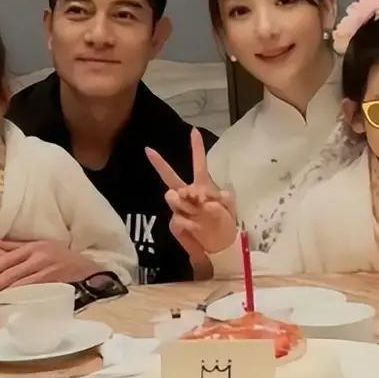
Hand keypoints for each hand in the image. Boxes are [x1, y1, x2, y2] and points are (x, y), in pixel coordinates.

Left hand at [0, 240, 100, 303]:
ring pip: (18, 281)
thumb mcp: (42, 250)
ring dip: (2, 294)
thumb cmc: (63, 260)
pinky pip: (33, 288)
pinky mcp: (55, 279)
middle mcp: (38, 254)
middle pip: (8, 270)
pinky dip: (20, 296)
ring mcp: (47, 266)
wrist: (90, 268)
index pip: (4, 259)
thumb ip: (21, 253)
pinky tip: (10, 304)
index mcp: (31, 246)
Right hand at [146, 129, 237, 254]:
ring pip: (173, 197)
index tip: (193, 130)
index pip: (198, 164)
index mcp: (203, 186)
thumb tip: (204, 196)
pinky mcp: (175, 224)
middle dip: (160, 164)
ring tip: (199, 211)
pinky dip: (190, 223)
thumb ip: (221, 198)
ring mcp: (179, 209)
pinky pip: (178, 219)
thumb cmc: (225, 223)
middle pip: (170, 177)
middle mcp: (188, 195)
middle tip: (150, 151)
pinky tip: (197, 228)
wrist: (220, 247)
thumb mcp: (229, 208)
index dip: (196, 148)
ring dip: (185, 202)